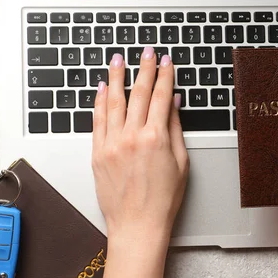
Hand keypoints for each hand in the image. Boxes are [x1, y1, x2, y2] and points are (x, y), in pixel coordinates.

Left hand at [91, 47, 188, 246]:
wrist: (137, 225)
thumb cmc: (162, 200)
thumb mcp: (180, 163)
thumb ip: (176, 129)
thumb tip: (174, 105)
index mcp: (156, 138)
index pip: (161, 97)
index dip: (165, 76)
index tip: (166, 62)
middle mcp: (132, 137)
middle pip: (139, 93)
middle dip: (144, 69)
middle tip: (145, 52)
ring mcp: (112, 144)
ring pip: (113, 101)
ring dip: (116, 78)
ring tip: (118, 60)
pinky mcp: (98, 153)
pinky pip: (97, 120)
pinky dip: (99, 101)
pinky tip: (101, 89)